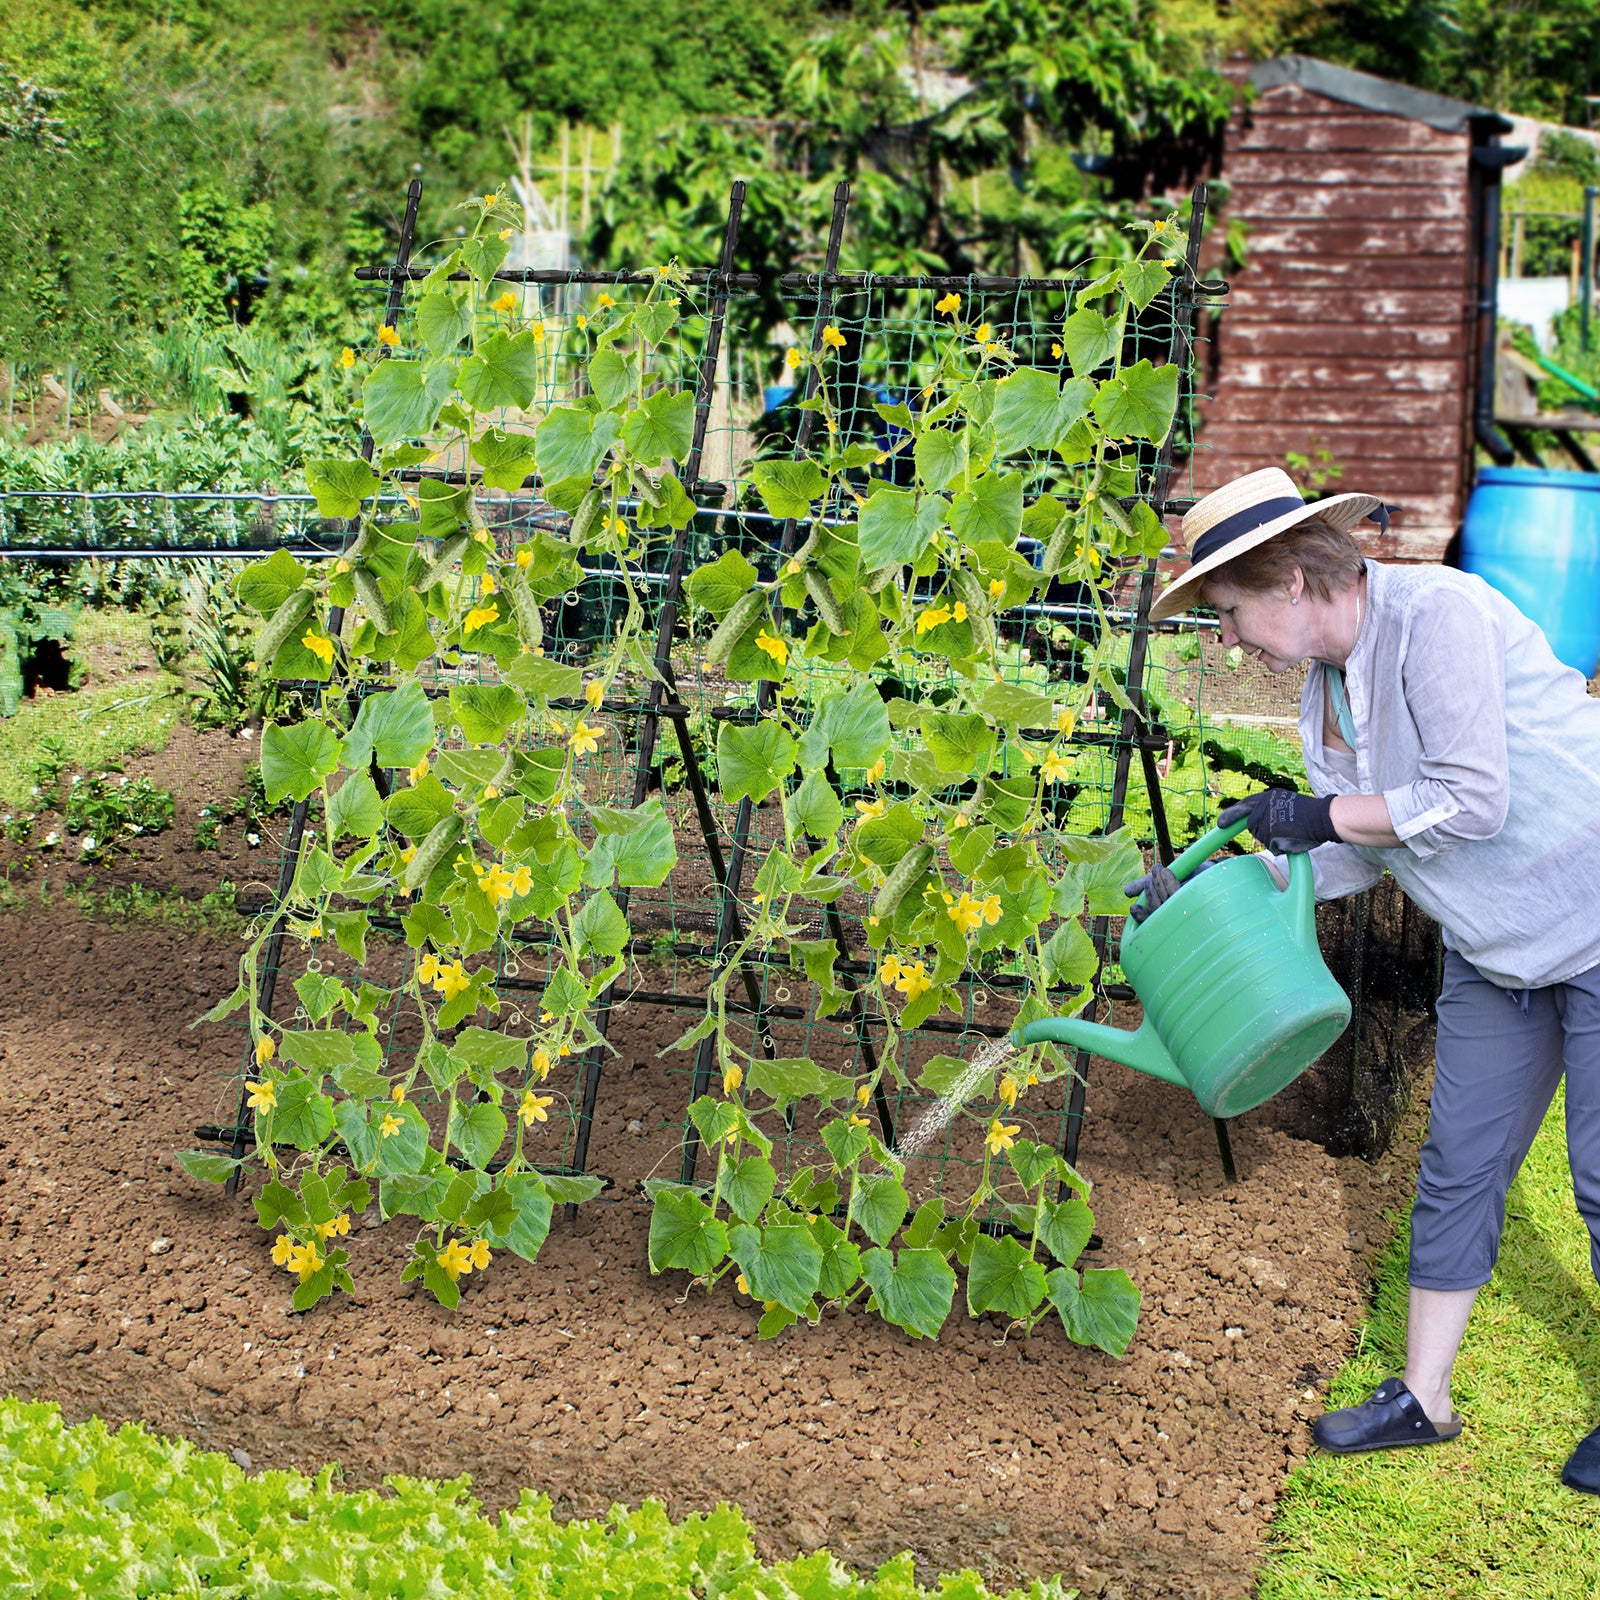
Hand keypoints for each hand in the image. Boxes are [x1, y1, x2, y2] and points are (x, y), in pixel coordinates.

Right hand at [1122, 859, 1214, 922]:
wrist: (1203, 867)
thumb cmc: (1181, 877)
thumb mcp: (1158, 881)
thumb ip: (1142, 886)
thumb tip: (1126, 893)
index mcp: (1167, 916)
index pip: (1151, 923)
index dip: (1141, 918)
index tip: (1134, 908)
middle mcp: (1178, 917)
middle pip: (1156, 912)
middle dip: (1149, 893)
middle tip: (1150, 878)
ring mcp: (1187, 909)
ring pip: (1165, 903)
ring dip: (1157, 885)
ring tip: (1158, 870)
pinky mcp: (1196, 899)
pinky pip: (1177, 893)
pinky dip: (1169, 881)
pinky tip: (1164, 872)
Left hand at [1220, 788, 1339, 853]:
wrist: (1326, 818)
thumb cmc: (1310, 814)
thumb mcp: (1286, 803)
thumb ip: (1269, 810)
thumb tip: (1254, 822)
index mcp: (1268, 797)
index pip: (1244, 806)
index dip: (1231, 816)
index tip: (1220, 824)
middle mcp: (1264, 807)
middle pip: (1253, 826)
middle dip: (1264, 831)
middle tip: (1286, 828)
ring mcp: (1268, 821)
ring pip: (1263, 838)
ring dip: (1274, 840)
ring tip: (1293, 832)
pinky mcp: (1273, 834)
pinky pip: (1273, 847)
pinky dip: (1282, 847)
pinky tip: (1293, 839)